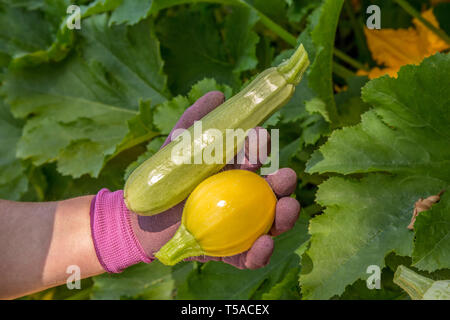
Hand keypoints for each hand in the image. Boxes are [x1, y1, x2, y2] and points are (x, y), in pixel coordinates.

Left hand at [129, 91, 299, 268]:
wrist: (143, 220)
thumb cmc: (165, 181)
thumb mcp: (178, 149)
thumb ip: (195, 122)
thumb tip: (218, 94)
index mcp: (236, 173)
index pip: (256, 159)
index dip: (261, 149)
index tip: (258, 137)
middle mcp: (244, 199)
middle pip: (273, 191)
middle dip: (284, 183)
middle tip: (286, 177)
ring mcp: (240, 227)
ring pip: (271, 224)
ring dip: (285, 217)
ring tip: (287, 208)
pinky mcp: (229, 252)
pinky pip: (249, 257)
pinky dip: (260, 253)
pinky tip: (263, 244)